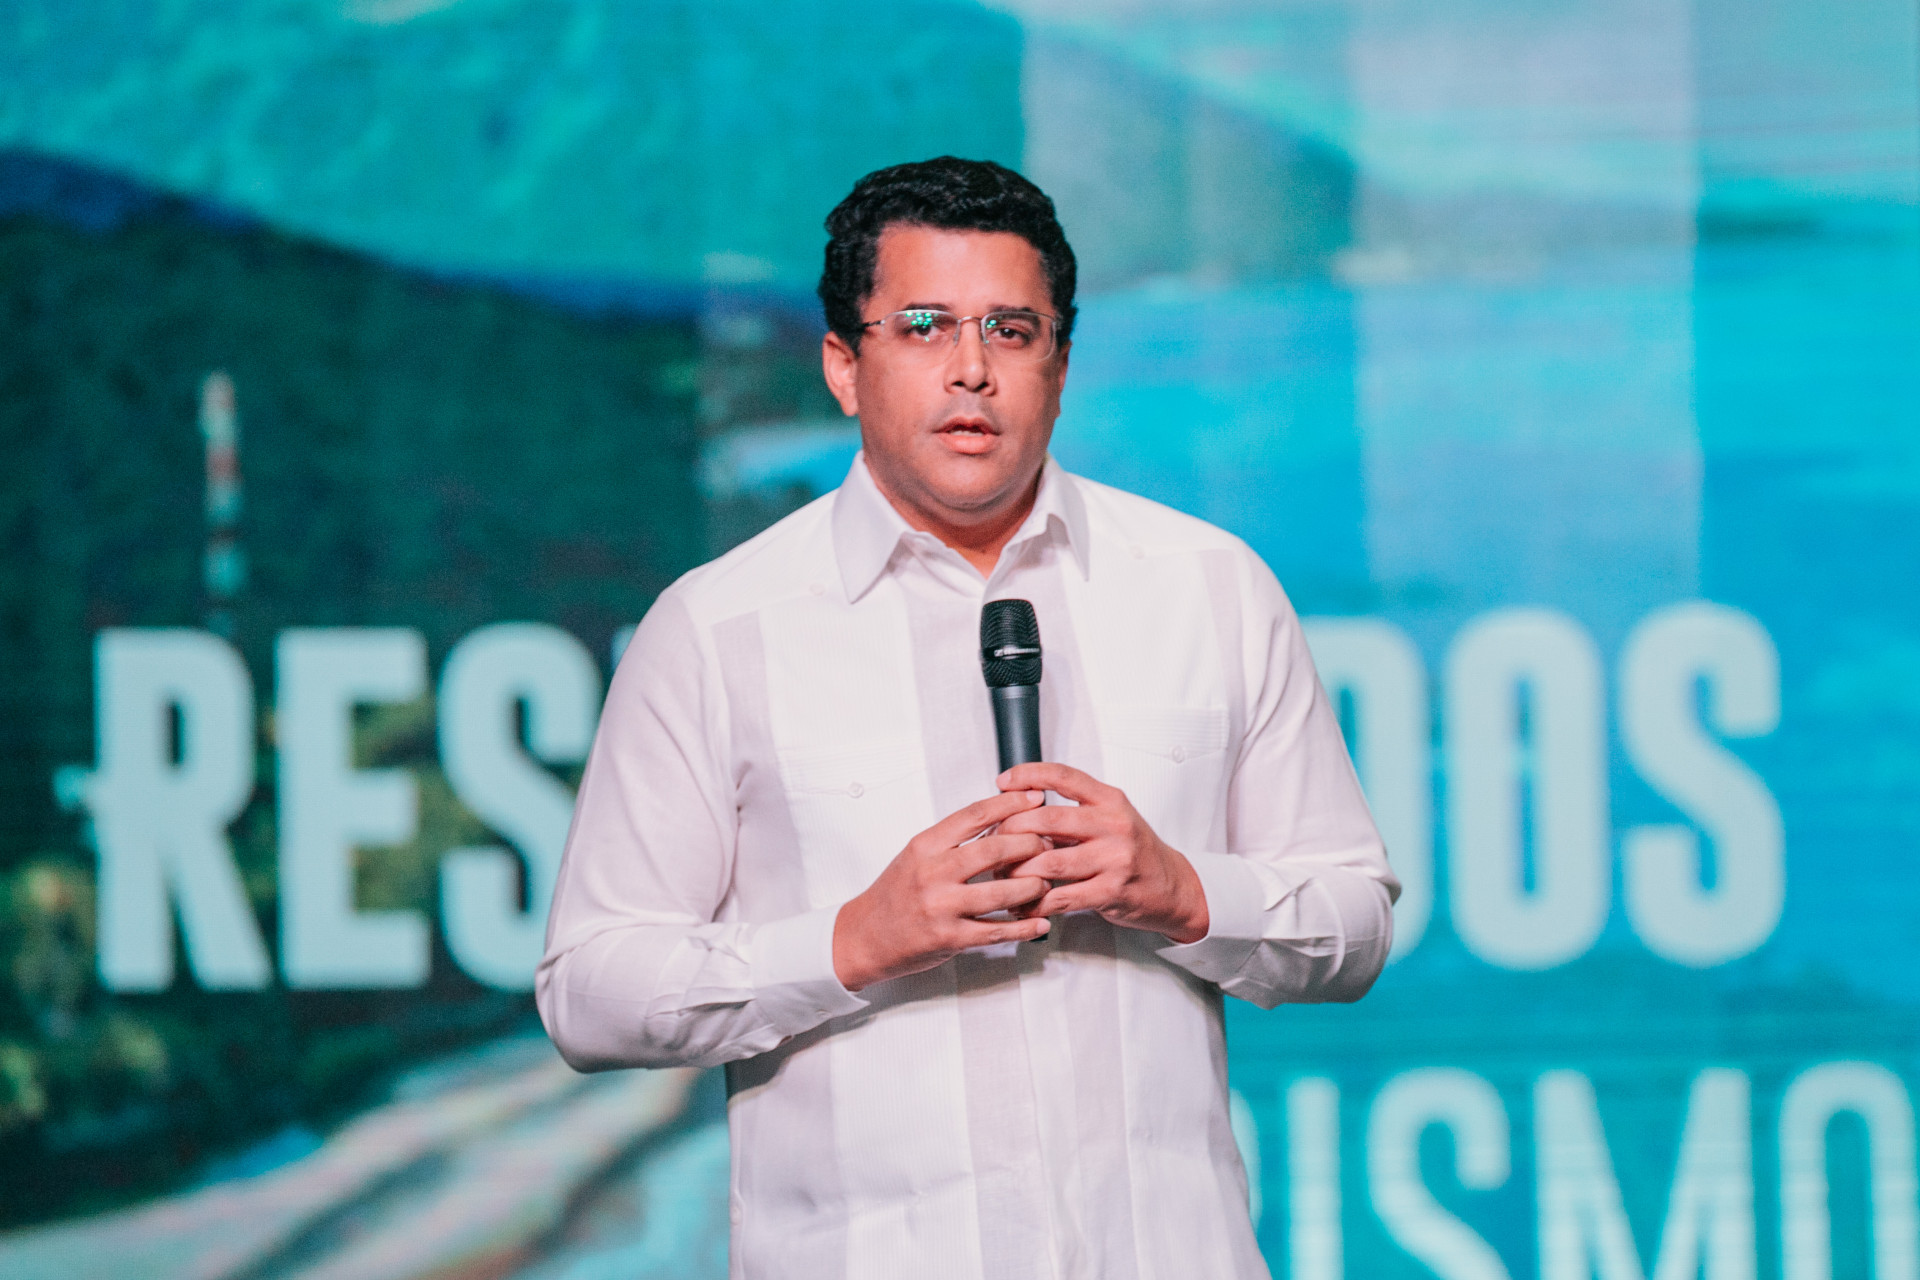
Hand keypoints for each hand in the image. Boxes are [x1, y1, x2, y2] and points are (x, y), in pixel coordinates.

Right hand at [833, 790, 1053, 990]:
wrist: (864, 936)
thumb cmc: (895, 894)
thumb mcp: (917, 856)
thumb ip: (953, 840)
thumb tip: (1000, 821)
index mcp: (925, 845)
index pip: (975, 815)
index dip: (1011, 803)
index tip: (1036, 797)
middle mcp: (932, 873)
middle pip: (994, 849)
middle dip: (1030, 844)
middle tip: (1048, 843)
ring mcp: (941, 907)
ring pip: (1001, 892)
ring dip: (1032, 886)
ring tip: (1045, 882)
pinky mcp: (949, 938)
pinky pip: (996, 931)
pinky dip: (1024, 927)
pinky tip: (1040, 923)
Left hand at [994, 763, 1209, 943]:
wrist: (1172, 886)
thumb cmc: (1133, 851)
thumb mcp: (1110, 819)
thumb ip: (1072, 812)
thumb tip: (1018, 808)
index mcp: (1110, 800)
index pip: (1063, 775)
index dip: (1028, 774)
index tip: (1002, 781)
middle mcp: (1114, 824)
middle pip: (1047, 818)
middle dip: (1011, 830)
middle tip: (994, 841)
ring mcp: (1114, 858)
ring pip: (1049, 861)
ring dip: (1018, 870)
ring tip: (1002, 875)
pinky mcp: (1111, 891)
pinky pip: (1062, 897)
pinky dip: (1036, 902)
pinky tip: (1023, 904)